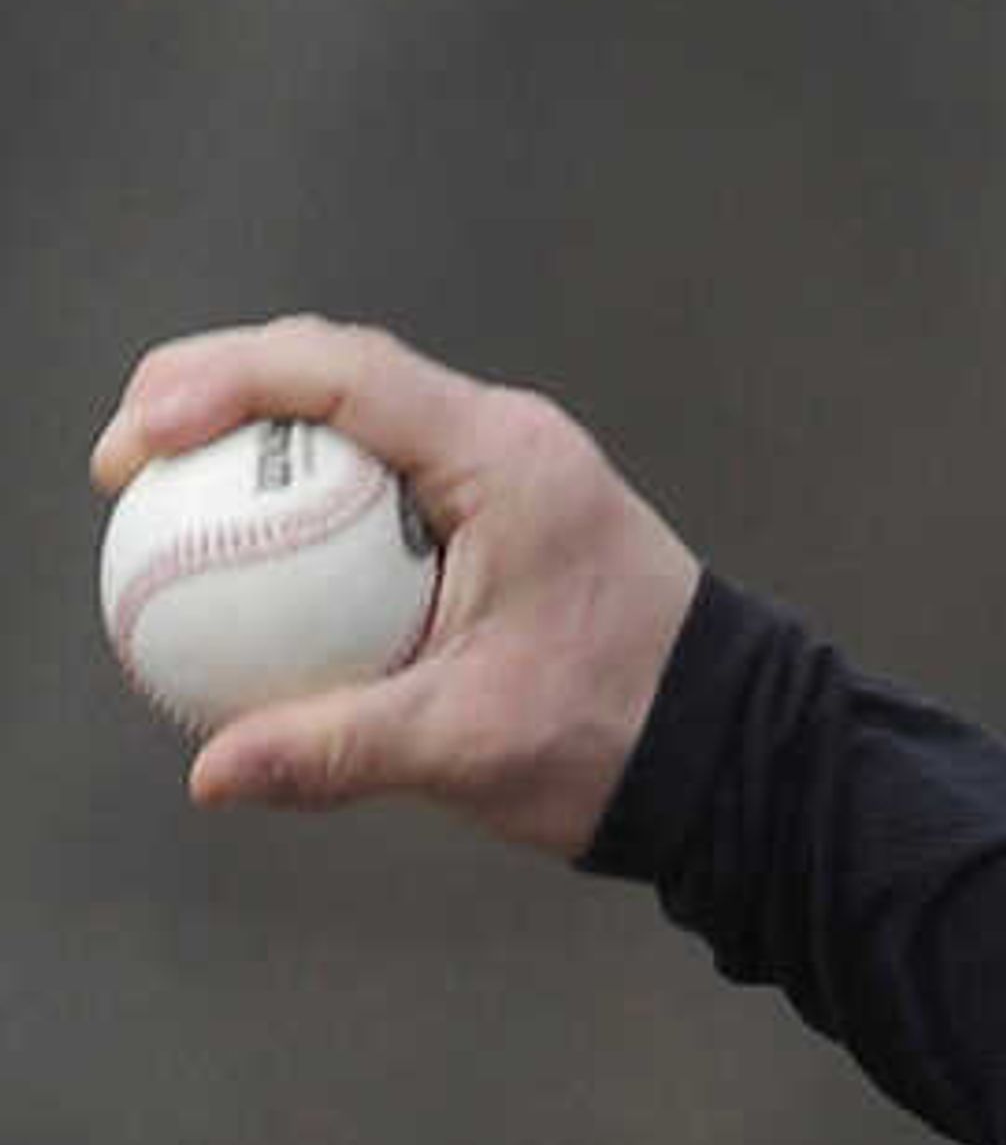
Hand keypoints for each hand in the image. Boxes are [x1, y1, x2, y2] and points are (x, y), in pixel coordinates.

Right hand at [92, 317, 700, 858]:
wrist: (737, 760)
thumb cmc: (625, 741)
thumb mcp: (472, 745)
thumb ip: (338, 747)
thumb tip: (214, 774)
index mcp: (504, 460)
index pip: (336, 373)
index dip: (219, 383)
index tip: (143, 438)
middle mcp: (509, 440)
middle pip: (332, 371)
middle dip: (216, 391)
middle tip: (130, 457)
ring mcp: (513, 471)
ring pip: (360, 416)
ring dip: (262, 437)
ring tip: (174, 486)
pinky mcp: (511, 513)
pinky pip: (391, 475)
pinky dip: (316, 494)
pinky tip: (260, 549)